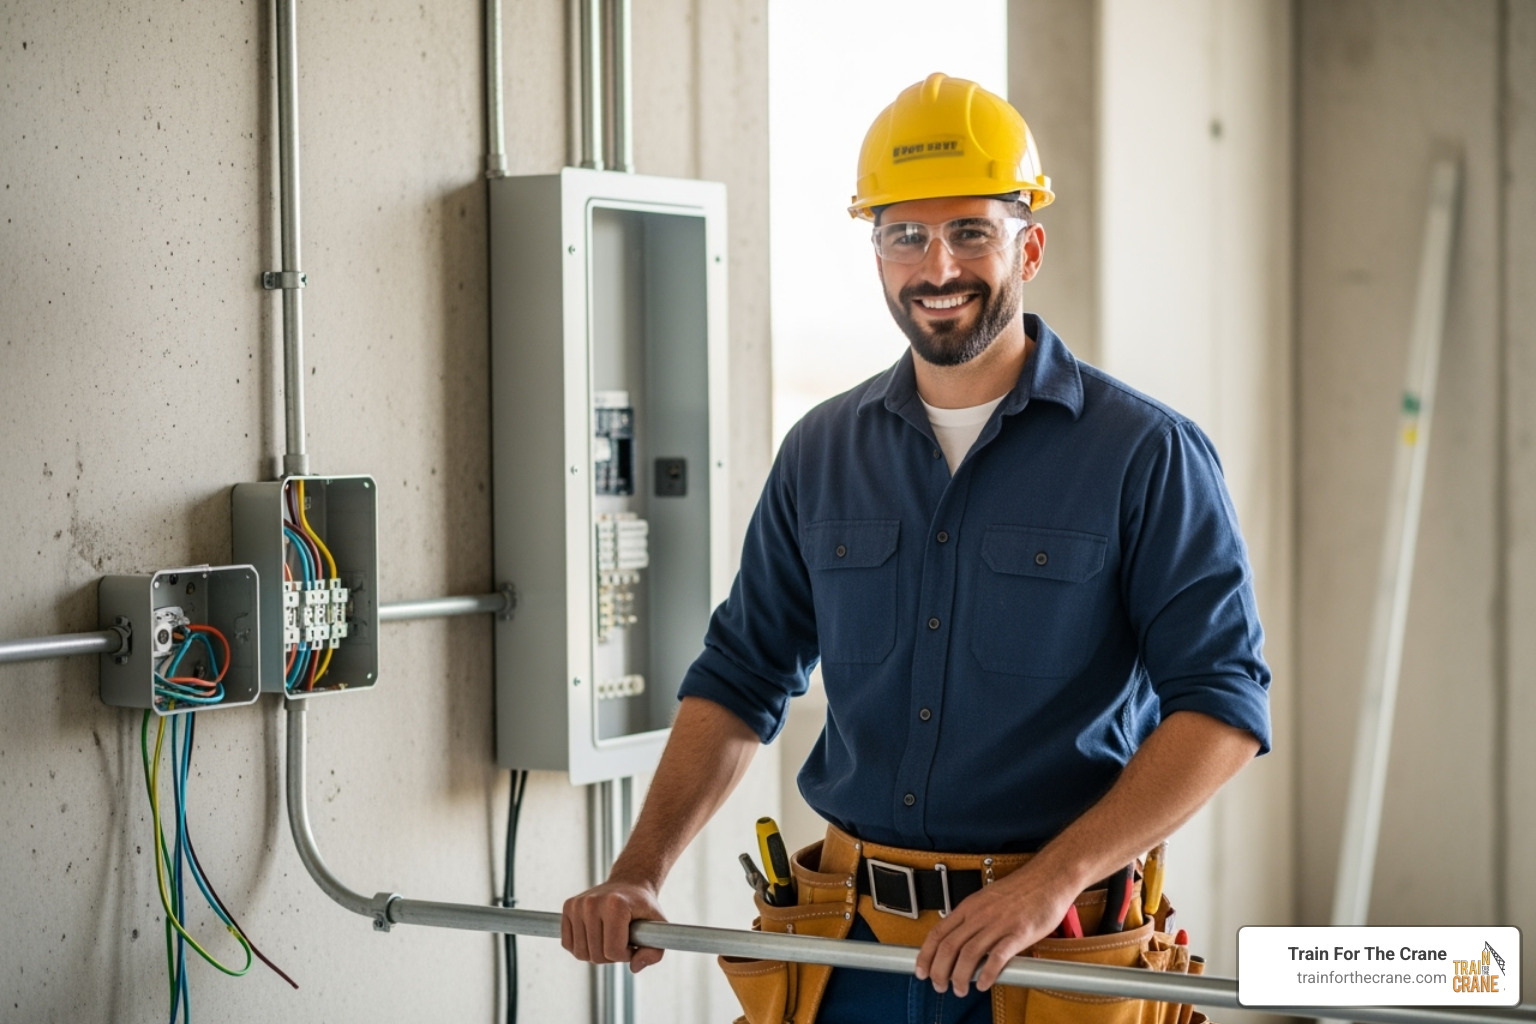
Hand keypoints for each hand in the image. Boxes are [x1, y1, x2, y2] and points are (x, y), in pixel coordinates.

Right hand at [561, 879, 667, 972]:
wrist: (629, 884)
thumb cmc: (644, 908)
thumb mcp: (659, 927)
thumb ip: (654, 952)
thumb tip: (634, 968)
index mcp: (615, 905)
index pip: (613, 951)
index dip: (626, 955)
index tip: (633, 943)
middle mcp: (592, 903)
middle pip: (596, 955)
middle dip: (612, 956)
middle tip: (622, 940)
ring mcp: (577, 904)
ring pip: (580, 953)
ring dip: (597, 953)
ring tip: (610, 937)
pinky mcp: (568, 907)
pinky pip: (568, 944)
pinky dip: (582, 947)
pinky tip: (595, 936)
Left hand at [914, 865, 1075, 996]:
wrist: (1049, 877)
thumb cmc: (1021, 889)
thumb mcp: (987, 899)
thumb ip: (972, 918)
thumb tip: (958, 939)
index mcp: (969, 906)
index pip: (937, 933)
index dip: (925, 955)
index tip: (920, 970)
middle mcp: (980, 915)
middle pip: (948, 947)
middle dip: (939, 971)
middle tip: (939, 985)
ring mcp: (998, 924)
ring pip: (968, 954)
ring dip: (960, 977)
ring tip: (960, 989)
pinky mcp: (1019, 933)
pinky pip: (997, 956)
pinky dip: (987, 973)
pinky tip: (983, 984)